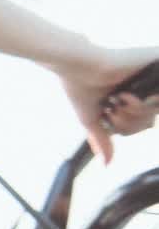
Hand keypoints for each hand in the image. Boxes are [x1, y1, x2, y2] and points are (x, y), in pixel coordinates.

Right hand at [54, 43, 158, 164]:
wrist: (78, 65)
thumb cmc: (79, 87)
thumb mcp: (92, 120)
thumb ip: (102, 140)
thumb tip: (106, 164)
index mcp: (129, 96)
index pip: (143, 122)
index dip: (128, 126)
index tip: (110, 116)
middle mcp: (142, 86)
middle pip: (150, 118)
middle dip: (130, 120)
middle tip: (112, 108)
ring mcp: (149, 76)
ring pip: (156, 108)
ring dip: (135, 111)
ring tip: (118, 98)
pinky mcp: (156, 63)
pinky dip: (144, 102)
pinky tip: (128, 95)